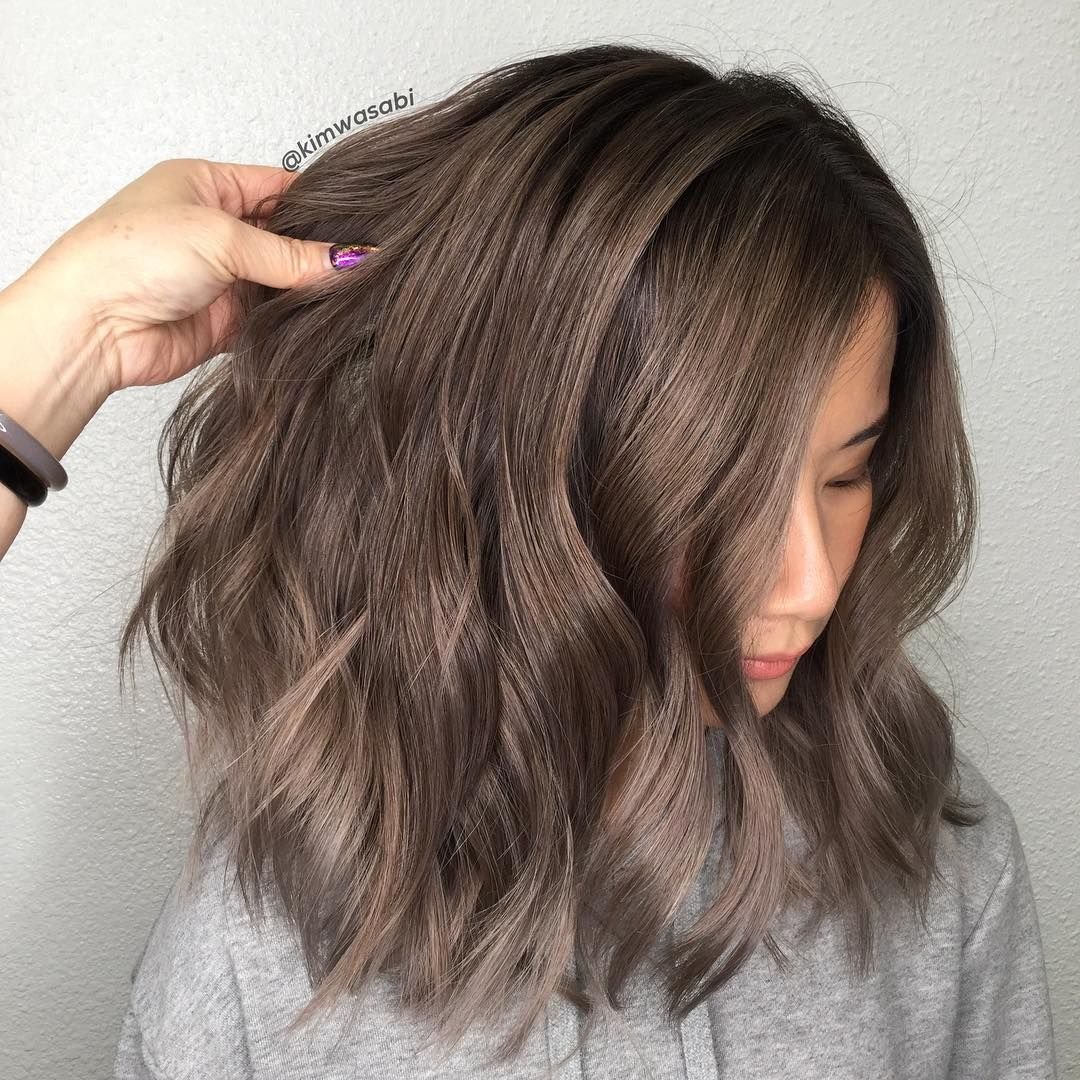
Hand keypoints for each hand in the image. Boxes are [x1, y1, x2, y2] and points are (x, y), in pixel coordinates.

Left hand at [15, 157, 347, 394]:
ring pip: (283, 280)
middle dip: (317, 250)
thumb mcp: (222, 237)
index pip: (279, 187)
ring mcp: (221, 277)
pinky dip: (293, 321)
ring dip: (307, 289)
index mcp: (207, 185)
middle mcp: (215, 229)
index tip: (359, 223)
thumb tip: (348, 260)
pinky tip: (319, 319)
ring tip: (349, 292)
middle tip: (360, 261)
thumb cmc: (128, 257)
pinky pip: (273, 319)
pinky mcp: (226, 321)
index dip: (319, 205)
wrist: (93, 325)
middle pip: (285, 236)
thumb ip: (290, 255)